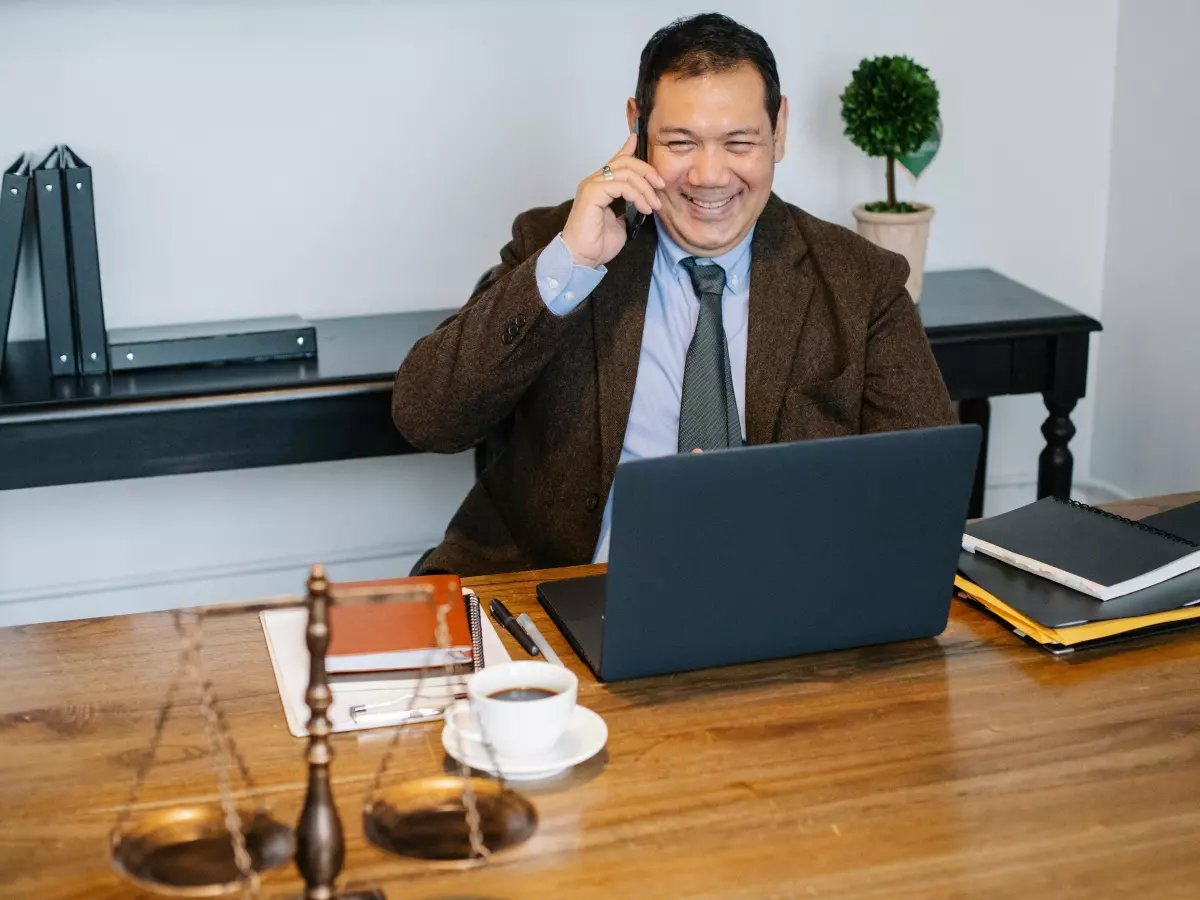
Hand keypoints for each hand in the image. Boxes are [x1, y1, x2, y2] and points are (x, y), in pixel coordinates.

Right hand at [561, 133, 664, 268]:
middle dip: (647, 171)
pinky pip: (621, 185)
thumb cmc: (597, 244)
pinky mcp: (592, 193)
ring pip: (626, 172)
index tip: (637, 138)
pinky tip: (644, 208)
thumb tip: (642, 202)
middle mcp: (594, 181)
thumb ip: (628, 207)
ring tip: (654, 205)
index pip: (616, 161)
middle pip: (625, 162)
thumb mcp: (621, 222)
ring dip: (645, 188)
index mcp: (600, 186)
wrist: (582, 258)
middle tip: (660, 186)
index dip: (628, 148)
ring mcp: (592, 185)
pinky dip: (637, 195)